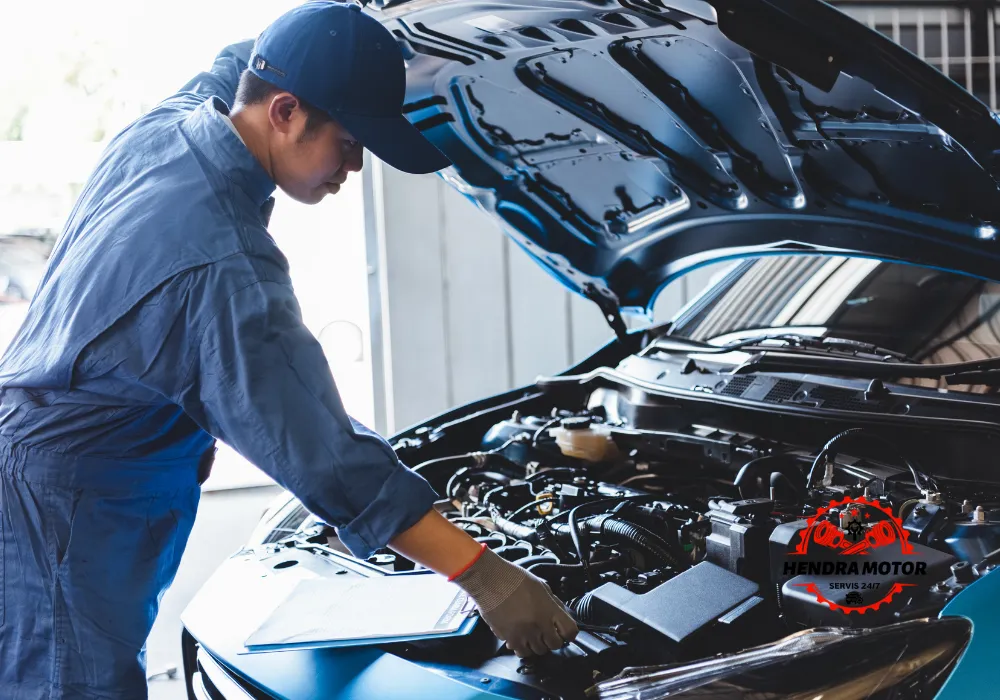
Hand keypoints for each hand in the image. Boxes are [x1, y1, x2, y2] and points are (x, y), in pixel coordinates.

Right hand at [451, 546, 578, 657]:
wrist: (489, 580)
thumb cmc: (513, 578)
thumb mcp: (541, 585)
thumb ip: (553, 602)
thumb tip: (560, 613)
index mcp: (548, 610)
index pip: (570, 632)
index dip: (568, 633)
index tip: (563, 631)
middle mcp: (538, 625)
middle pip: (554, 645)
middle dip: (552, 639)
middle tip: (547, 632)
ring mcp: (523, 634)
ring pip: (538, 651)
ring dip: (537, 644)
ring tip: (532, 634)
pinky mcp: (508, 638)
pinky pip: (520, 652)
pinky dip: (522, 647)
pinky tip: (520, 637)